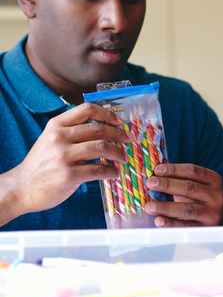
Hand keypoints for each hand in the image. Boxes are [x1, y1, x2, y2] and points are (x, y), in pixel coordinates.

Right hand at [1, 103, 130, 224]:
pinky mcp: (68, 175)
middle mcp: (59, 137)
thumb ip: (72, 131)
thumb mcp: (50, 139)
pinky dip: (111, 171)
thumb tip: (105, 129)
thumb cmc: (41, 164)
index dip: (107, 114)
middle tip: (128, 140)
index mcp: (56, 125)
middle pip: (99, 129)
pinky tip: (115, 172)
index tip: (119, 122)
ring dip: (118, 152)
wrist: (21, 187)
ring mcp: (63, 156)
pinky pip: (98, 170)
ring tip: (124, 157)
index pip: (87, 109)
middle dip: (119, 134)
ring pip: (102, 147)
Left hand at [144, 163, 222, 226]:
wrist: (216, 220)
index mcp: (214, 180)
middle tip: (150, 183)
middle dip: (167, 185)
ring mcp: (212, 213)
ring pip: (186, 209)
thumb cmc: (199, 199)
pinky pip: (185, 226)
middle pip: (189, 188)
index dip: (174, 170)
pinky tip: (158, 221)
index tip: (156, 170)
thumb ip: (179, 180)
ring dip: (165, 207)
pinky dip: (170, 224)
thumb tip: (154, 176)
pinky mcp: (205, 229)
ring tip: (149, 206)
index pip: (193, 171)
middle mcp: (216, 195)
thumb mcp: (195, 186)